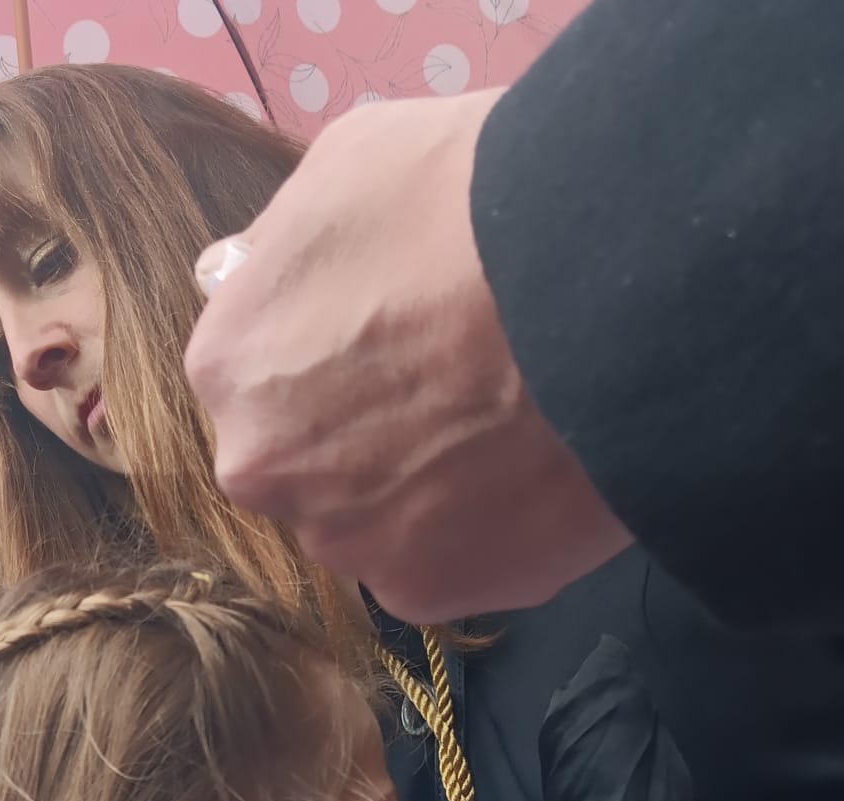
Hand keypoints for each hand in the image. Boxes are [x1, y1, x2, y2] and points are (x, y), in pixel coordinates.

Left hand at [184, 91, 629, 623]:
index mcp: (229, 365)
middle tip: (453, 383)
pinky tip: (532, 476)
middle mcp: (264, 469)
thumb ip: (282, 245)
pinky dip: (484, 534)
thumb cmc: (472, 201)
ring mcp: (347, 541)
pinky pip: (448, 566)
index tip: (396, 326)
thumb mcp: (349, 165)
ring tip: (504, 428)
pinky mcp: (432, 591)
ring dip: (421, 488)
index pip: (258, 372)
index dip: (331, 347)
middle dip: (362, 430)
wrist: (613, 283)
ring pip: (373, 520)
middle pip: (305, 459)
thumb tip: (249, 275)